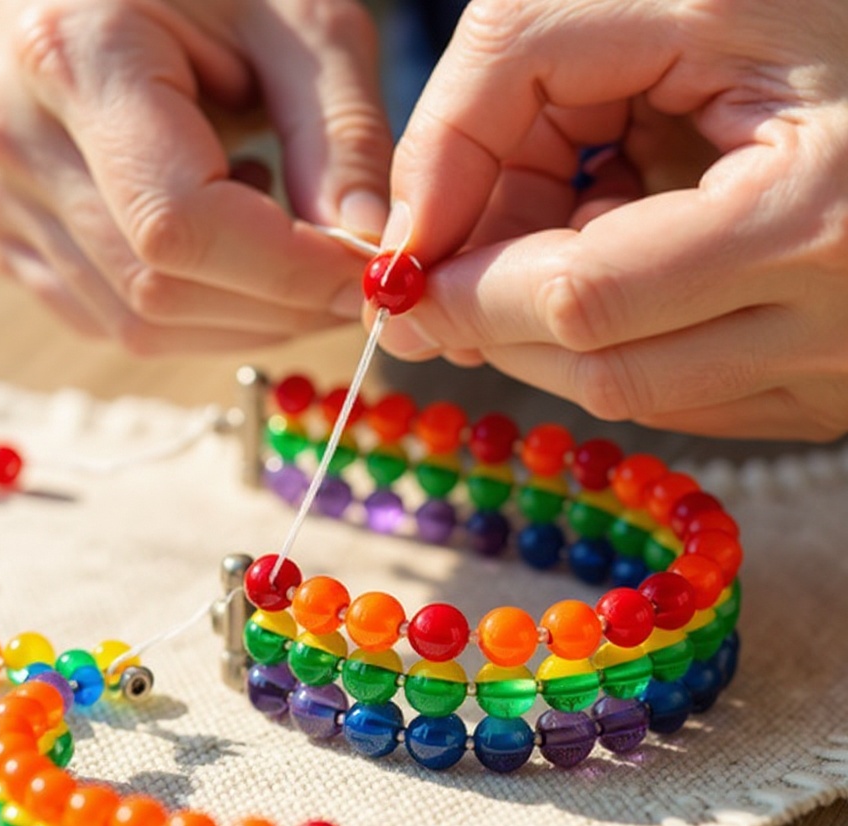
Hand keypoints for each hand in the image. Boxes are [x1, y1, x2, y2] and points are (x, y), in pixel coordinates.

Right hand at [0, 0, 391, 351]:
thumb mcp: (300, 21)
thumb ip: (341, 135)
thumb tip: (368, 252)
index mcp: (75, 54)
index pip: (179, 221)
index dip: (286, 272)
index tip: (366, 279)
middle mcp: (14, 134)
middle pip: (159, 289)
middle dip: (276, 307)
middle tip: (344, 281)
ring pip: (141, 326)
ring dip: (243, 318)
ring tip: (283, 250)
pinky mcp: (10, 243)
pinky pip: (118, 325)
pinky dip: (199, 317)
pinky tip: (222, 252)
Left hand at [379, 0, 847, 439]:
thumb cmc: (808, 4)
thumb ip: (509, 76)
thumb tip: (414, 238)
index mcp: (810, 211)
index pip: (583, 296)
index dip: (472, 289)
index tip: (407, 272)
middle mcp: (837, 322)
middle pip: (598, 368)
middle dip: (497, 316)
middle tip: (453, 262)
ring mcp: (833, 371)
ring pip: (631, 396)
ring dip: (551, 329)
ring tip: (569, 225)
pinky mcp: (822, 396)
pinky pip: (678, 399)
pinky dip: (617, 339)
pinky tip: (630, 262)